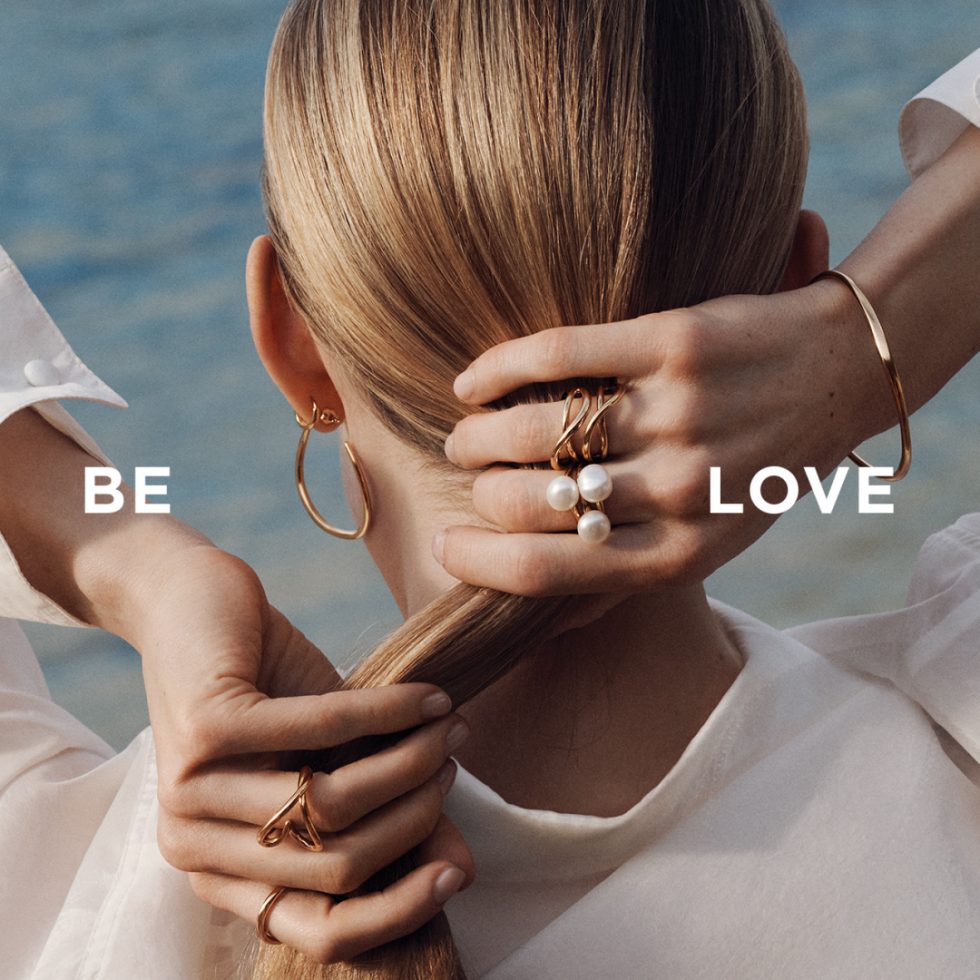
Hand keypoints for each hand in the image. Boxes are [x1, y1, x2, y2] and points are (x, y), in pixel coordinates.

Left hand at [122, 543, 474, 962]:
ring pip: (335, 804)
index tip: (458, 872)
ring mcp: (193, 791)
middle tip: (452, 761)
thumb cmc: (268, 687)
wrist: (194, 604)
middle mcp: (194, 847)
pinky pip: (326, 731)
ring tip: (447, 724)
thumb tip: (461, 870)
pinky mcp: (208, 729)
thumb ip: (382, 813)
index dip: (398, 910)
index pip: (321, 931)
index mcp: (221, 870)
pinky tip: (427, 697)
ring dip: (411, 761)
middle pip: (340, 867)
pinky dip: (390, 713)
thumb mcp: (332, 761)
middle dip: (417, 814)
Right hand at [436, 280, 879, 595]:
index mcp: (686, 551)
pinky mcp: (672, 341)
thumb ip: (637, 566)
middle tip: (470, 476)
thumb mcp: (715, 539)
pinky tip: (472, 383)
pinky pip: (555, 355)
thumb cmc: (762, 466)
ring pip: (534, 429)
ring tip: (465, 435)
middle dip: (479, 493)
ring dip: (477, 435)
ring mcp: (676, 412)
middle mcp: (680, 488)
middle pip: (529, 503)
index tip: (446, 546)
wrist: (842, 370)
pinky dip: (498, 369)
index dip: (478, 564)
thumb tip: (542, 607)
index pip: (548, 572)